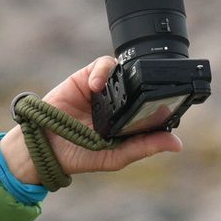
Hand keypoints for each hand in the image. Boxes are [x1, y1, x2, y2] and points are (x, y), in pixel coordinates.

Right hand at [0, 57, 183, 180]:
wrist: (44, 147)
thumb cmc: (78, 156)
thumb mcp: (115, 155)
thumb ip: (144, 147)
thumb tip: (176, 144)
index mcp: (128, 122)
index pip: (151, 107)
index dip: (162, 103)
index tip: (172, 104)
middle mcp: (119, 104)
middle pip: (141, 86)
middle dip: (148, 86)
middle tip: (153, 90)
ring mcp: (103, 90)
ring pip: (125, 72)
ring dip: (127, 78)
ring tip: (118, 93)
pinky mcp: (86, 78)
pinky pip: (103, 65)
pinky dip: (103, 71)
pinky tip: (97, 85)